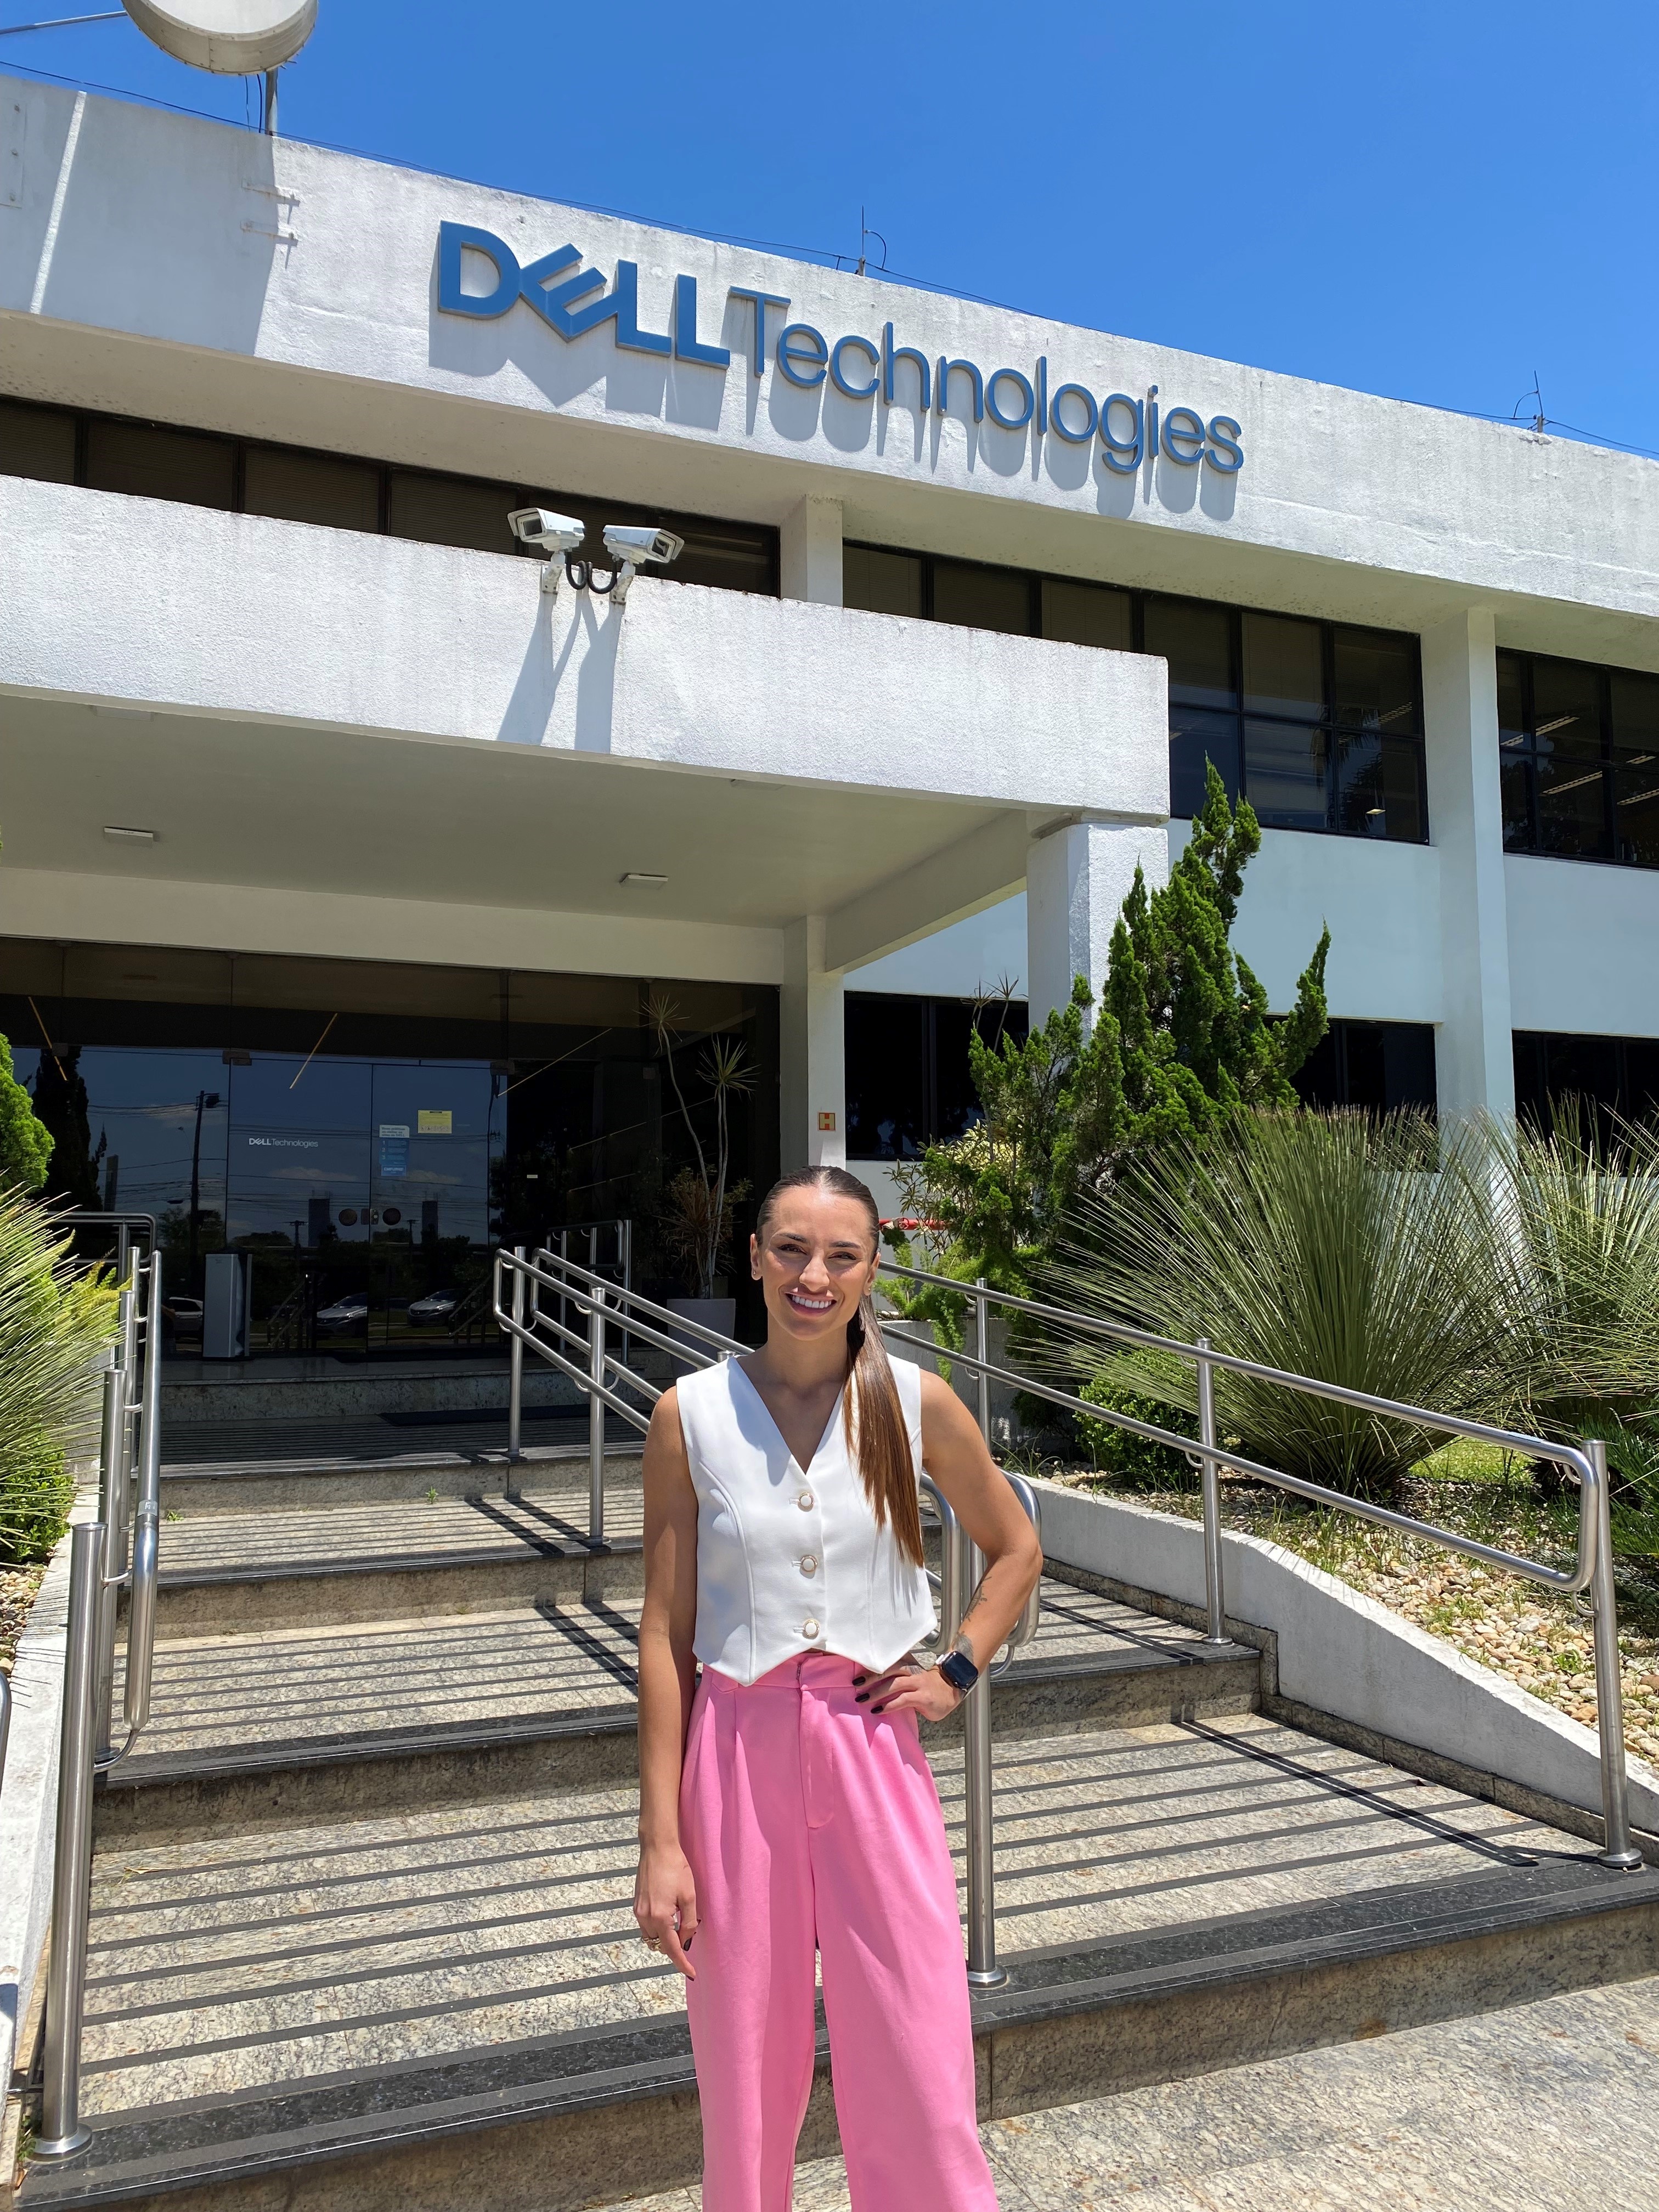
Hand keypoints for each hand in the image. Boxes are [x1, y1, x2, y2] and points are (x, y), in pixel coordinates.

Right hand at [634, 1841, 698, 1977]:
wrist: (657, 1847)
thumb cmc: (676, 1868)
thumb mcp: (689, 1895)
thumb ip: (689, 1922)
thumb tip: (686, 1941)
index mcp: (660, 1917)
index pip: (672, 1949)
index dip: (682, 1963)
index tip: (692, 1974)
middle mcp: (645, 1917)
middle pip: (660, 1945)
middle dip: (673, 1947)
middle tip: (689, 1939)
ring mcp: (638, 1911)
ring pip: (651, 1937)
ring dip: (664, 1938)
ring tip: (679, 1925)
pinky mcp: (636, 1904)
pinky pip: (646, 1926)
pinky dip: (657, 1928)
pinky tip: (668, 1915)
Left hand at [853, 1660, 963, 1723]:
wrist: (951, 1690)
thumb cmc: (927, 1686)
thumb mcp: (911, 1677)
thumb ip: (896, 1679)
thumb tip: (871, 1685)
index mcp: (908, 1663)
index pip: (888, 1660)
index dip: (872, 1664)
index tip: (856, 1668)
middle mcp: (913, 1670)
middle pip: (889, 1669)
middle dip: (871, 1676)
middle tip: (856, 1683)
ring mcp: (919, 1683)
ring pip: (894, 1684)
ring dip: (876, 1692)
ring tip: (862, 1699)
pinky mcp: (923, 1697)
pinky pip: (903, 1700)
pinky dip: (889, 1705)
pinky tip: (878, 1710)